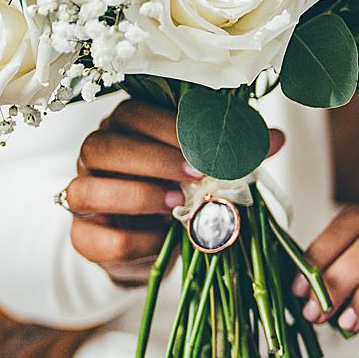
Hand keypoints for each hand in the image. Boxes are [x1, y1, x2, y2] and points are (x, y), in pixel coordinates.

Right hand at [62, 100, 282, 284]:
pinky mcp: (82, 237)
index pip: (132, 114)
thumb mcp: (210, 170)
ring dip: (136, 196)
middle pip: (102, 147)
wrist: (154, 243)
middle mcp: (96, 157)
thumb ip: (236, 153)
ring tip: (179, 204)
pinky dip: (133, 240)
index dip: (167, 128)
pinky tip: (163, 238)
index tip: (205, 148)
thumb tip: (276, 139)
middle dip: (152, 160)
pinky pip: (94, 238)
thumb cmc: (181, 193)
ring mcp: (82, 196)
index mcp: (125, 129)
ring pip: (86, 190)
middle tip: (196, 176)